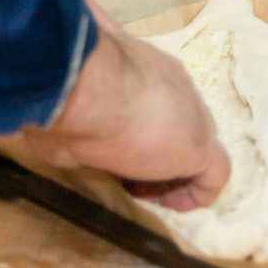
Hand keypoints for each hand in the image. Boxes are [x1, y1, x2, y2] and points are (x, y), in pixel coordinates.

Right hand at [17, 8, 229, 210]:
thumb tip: (55, 115)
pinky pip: (212, 175)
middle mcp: (173, 83)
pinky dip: (194, 193)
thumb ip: (75, 98)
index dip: (137, 124)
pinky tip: (169, 203)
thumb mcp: (66, 89)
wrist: (86, 86)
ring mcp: (191, 113)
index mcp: (142, 64)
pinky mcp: (200, 147)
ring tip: (141, 189)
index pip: (152, 97)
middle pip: (177, 119)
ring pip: (194, 145)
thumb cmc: (66, 86)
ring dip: (169, 170)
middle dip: (154, 147)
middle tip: (124, 169)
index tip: (113, 145)